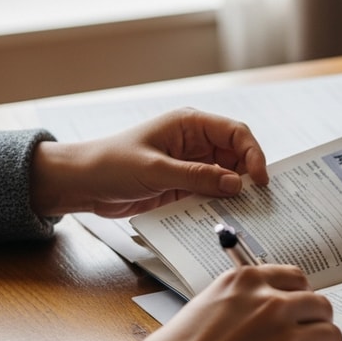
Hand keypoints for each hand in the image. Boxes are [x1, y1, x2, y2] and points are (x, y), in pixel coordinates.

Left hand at [30, 108, 269, 217]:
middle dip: (248, 175)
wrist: (81, 183)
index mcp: (189, 125)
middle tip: (257, 200)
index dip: (253, 153)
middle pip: (236, 156)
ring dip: (235, 192)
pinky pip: (211, 193)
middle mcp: (195, 142)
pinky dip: (220, 203)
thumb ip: (197, 177)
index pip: (236, 133)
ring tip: (243, 211)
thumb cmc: (111, 164)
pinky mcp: (183, 185)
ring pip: (227, 176)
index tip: (260, 179)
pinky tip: (224, 216)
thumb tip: (236, 184)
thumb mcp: (155, 170)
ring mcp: (190, 164)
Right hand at [130, 264, 341, 340]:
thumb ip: (240, 304)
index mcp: (247, 282)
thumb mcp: (203, 306)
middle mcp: (272, 304)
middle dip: (313, 327)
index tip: (296, 314)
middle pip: (322, 306)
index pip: (297, 278)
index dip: (299, 300)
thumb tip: (262, 314)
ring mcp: (286, 340)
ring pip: (332, 338)